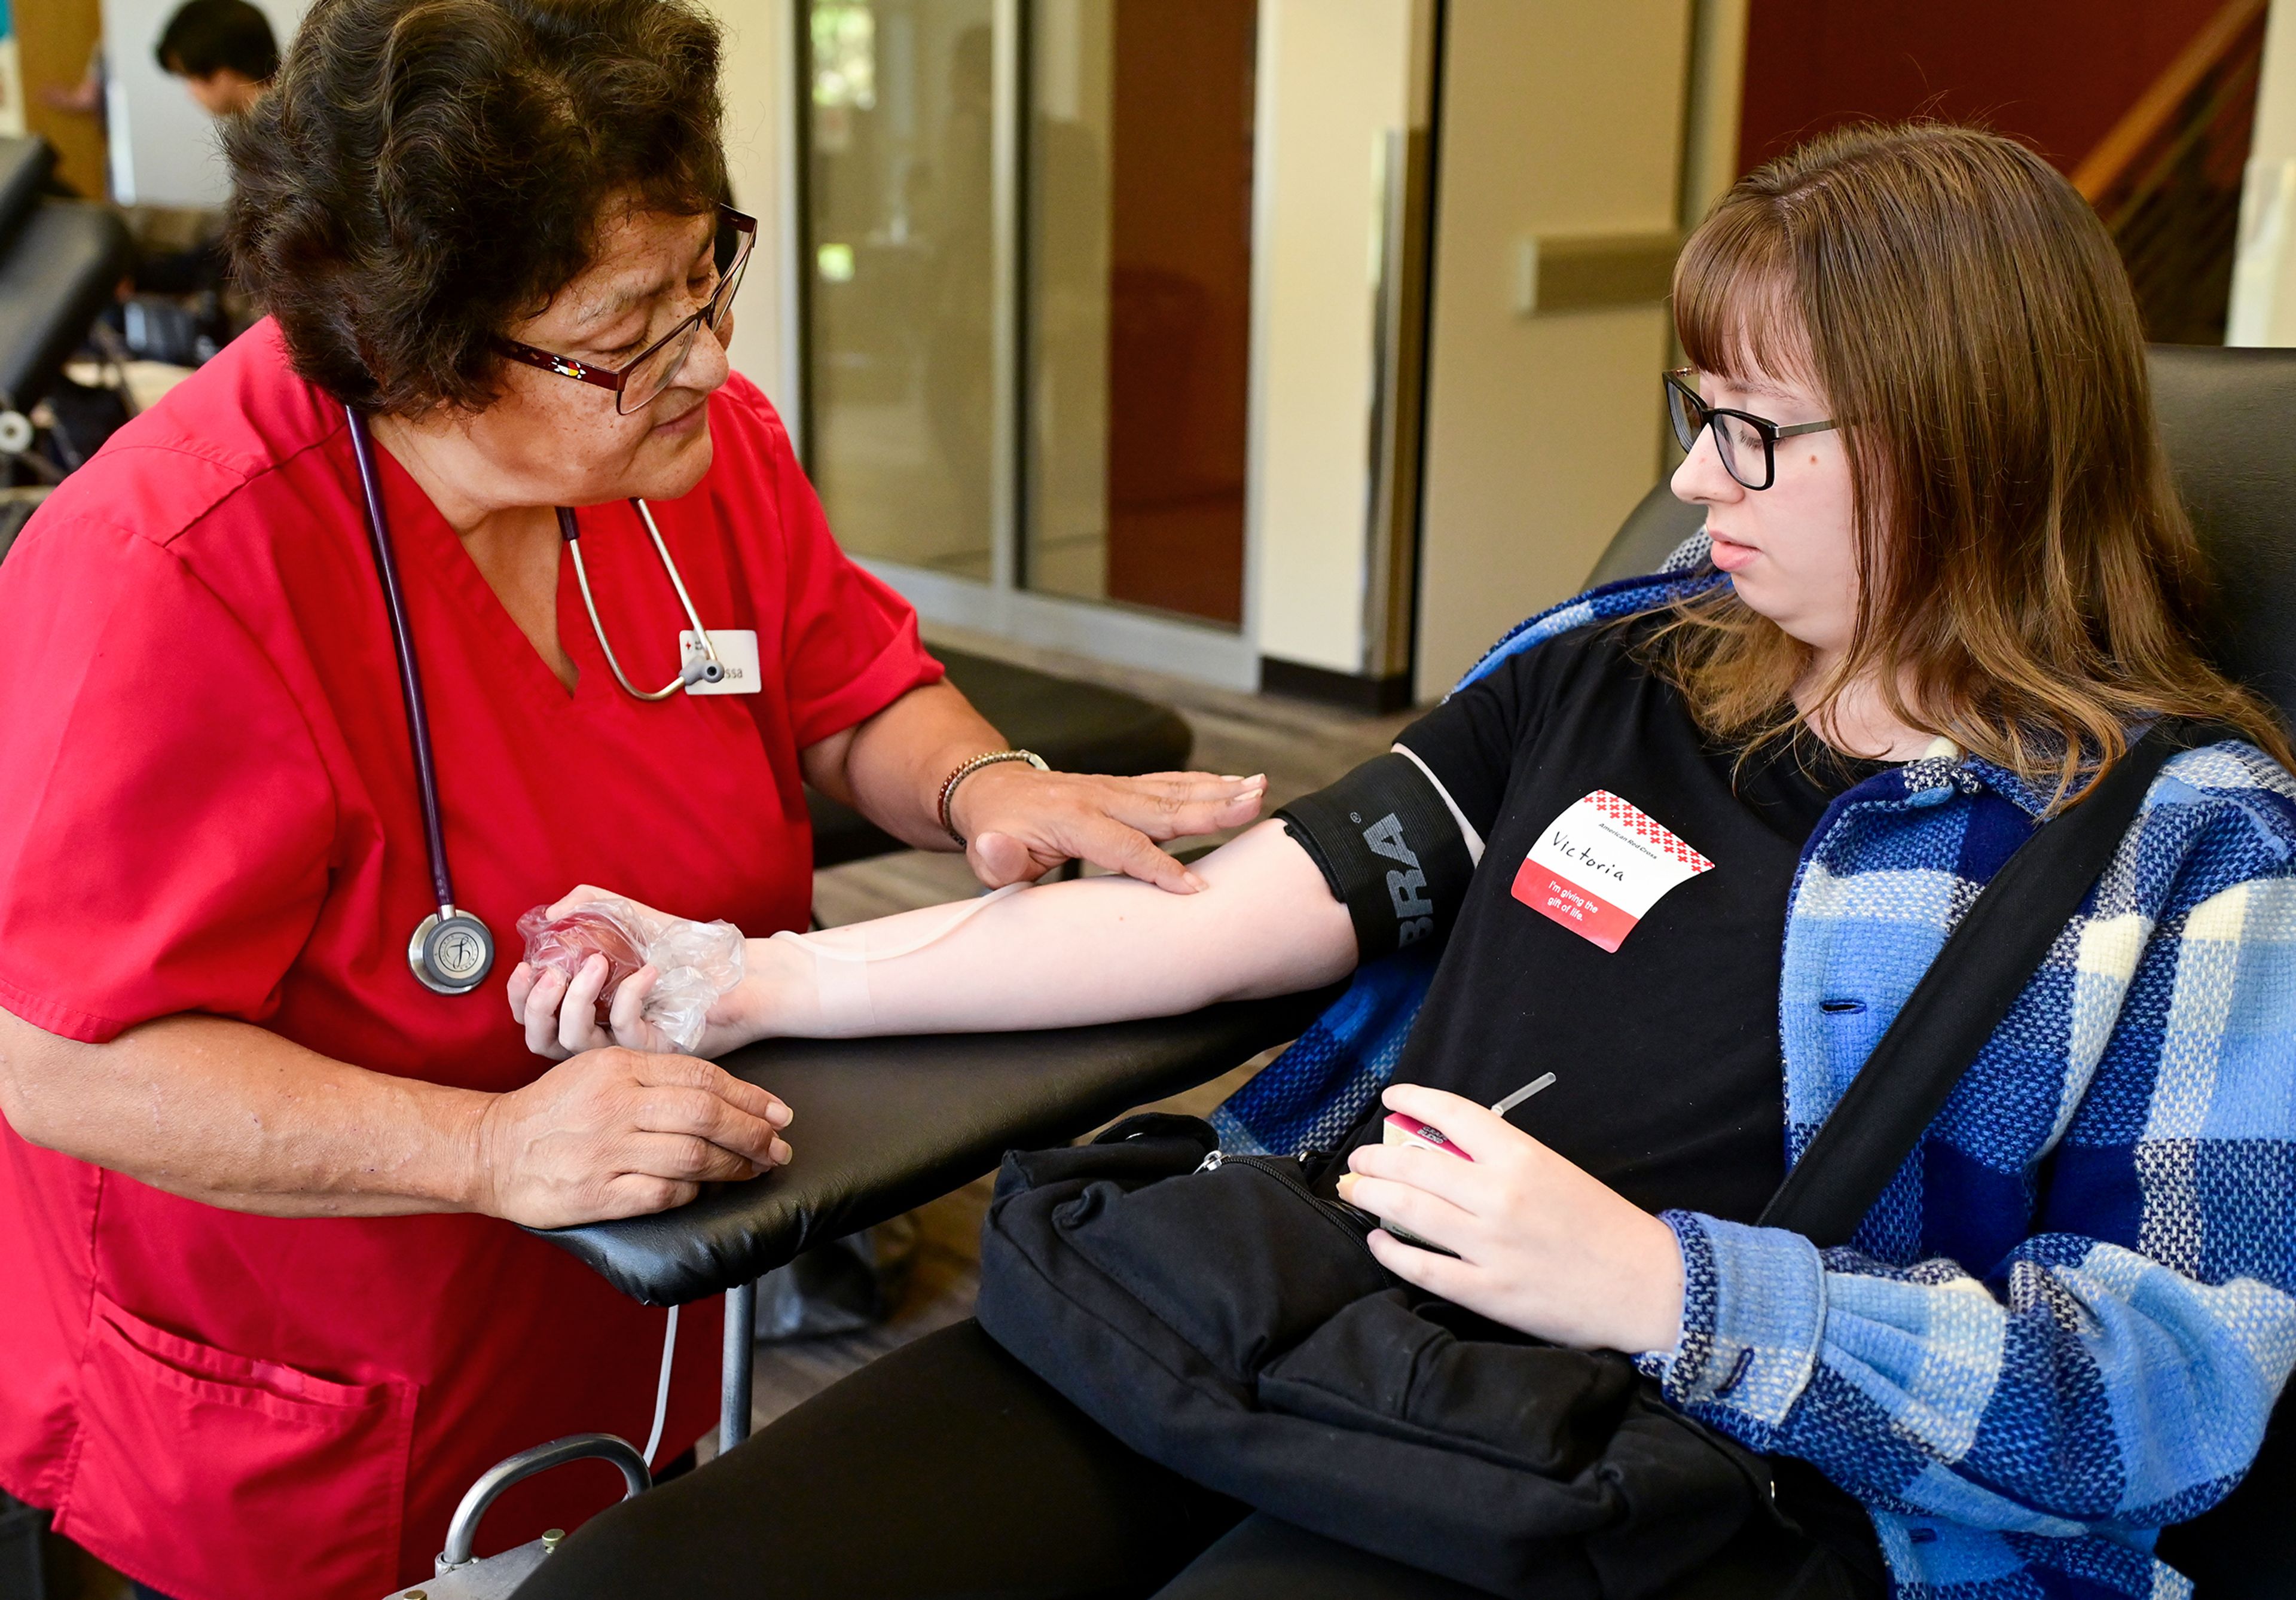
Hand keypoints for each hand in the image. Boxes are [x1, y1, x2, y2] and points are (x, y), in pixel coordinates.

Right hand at [472, 1044, 792, 1227]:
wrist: (492, 1149)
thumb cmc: (554, 1110)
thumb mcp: (599, 1070)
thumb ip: (653, 1075)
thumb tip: (721, 1093)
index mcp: (622, 1068)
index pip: (703, 1077)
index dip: (750, 1096)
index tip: (779, 1111)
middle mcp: (618, 1105)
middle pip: (708, 1115)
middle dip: (755, 1132)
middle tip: (779, 1146)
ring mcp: (609, 1150)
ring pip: (694, 1156)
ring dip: (735, 1166)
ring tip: (756, 1169)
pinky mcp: (599, 1192)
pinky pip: (665, 1193)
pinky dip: (694, 1193)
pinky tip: (706, 1191)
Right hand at [506, 886, 759, 1059]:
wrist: (734, 969)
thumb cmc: (681, 948)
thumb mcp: (629, 918)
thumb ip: (588, 906)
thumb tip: (551, 913)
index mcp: (587, 1011)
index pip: (536, 1020)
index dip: (520, 1000)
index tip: (524, 968)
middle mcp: (601, 1035)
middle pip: (544, 1041)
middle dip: (536, 1007)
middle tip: (550, 974)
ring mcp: (626, 1048)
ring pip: (576, 1042)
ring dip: (576, 999)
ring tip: (595, 962)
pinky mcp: (655, 1051)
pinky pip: (625, 1032)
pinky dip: (628, 996)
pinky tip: (646, 972)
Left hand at [949, 766, 1267, 892]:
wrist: (992, 791)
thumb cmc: (996, 832)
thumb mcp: (988, 854)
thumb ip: (997, 860)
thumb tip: (996, 852)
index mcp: (1070, 817)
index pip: (1122, 846)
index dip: (1158, 868)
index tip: (1195, 889)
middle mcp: (1099, 796)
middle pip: (1162, 807)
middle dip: (1210, 809)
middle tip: (1253, 806)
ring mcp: (1115, 788)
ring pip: (1173, 790)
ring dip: (1219, 790)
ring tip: (1259, 788)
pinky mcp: (1125, 787)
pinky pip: (1170, 784)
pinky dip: (1205, 783)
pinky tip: (1236, 784)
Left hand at [1335, 1084, 1685, 1354]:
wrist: (1648, 1288)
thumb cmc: (1604, 1226)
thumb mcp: (1556, 1172)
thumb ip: (1503, 1160)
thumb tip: (1444, 1149)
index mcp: (1522, 1158)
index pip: (1454, 1114)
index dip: (1415, 1100)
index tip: (1392, 1098)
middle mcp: (1500, 1196)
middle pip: (1415, 1164)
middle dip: (1376, 1158)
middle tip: (1359, 1158)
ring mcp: (1491, 1246)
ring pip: (1408, 1210)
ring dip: (1371, 1195)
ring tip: (1354, 1188)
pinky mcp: (1488, 1292)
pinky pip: (1422, 1268)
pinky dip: (1390, 1251)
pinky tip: (1376, 1240)